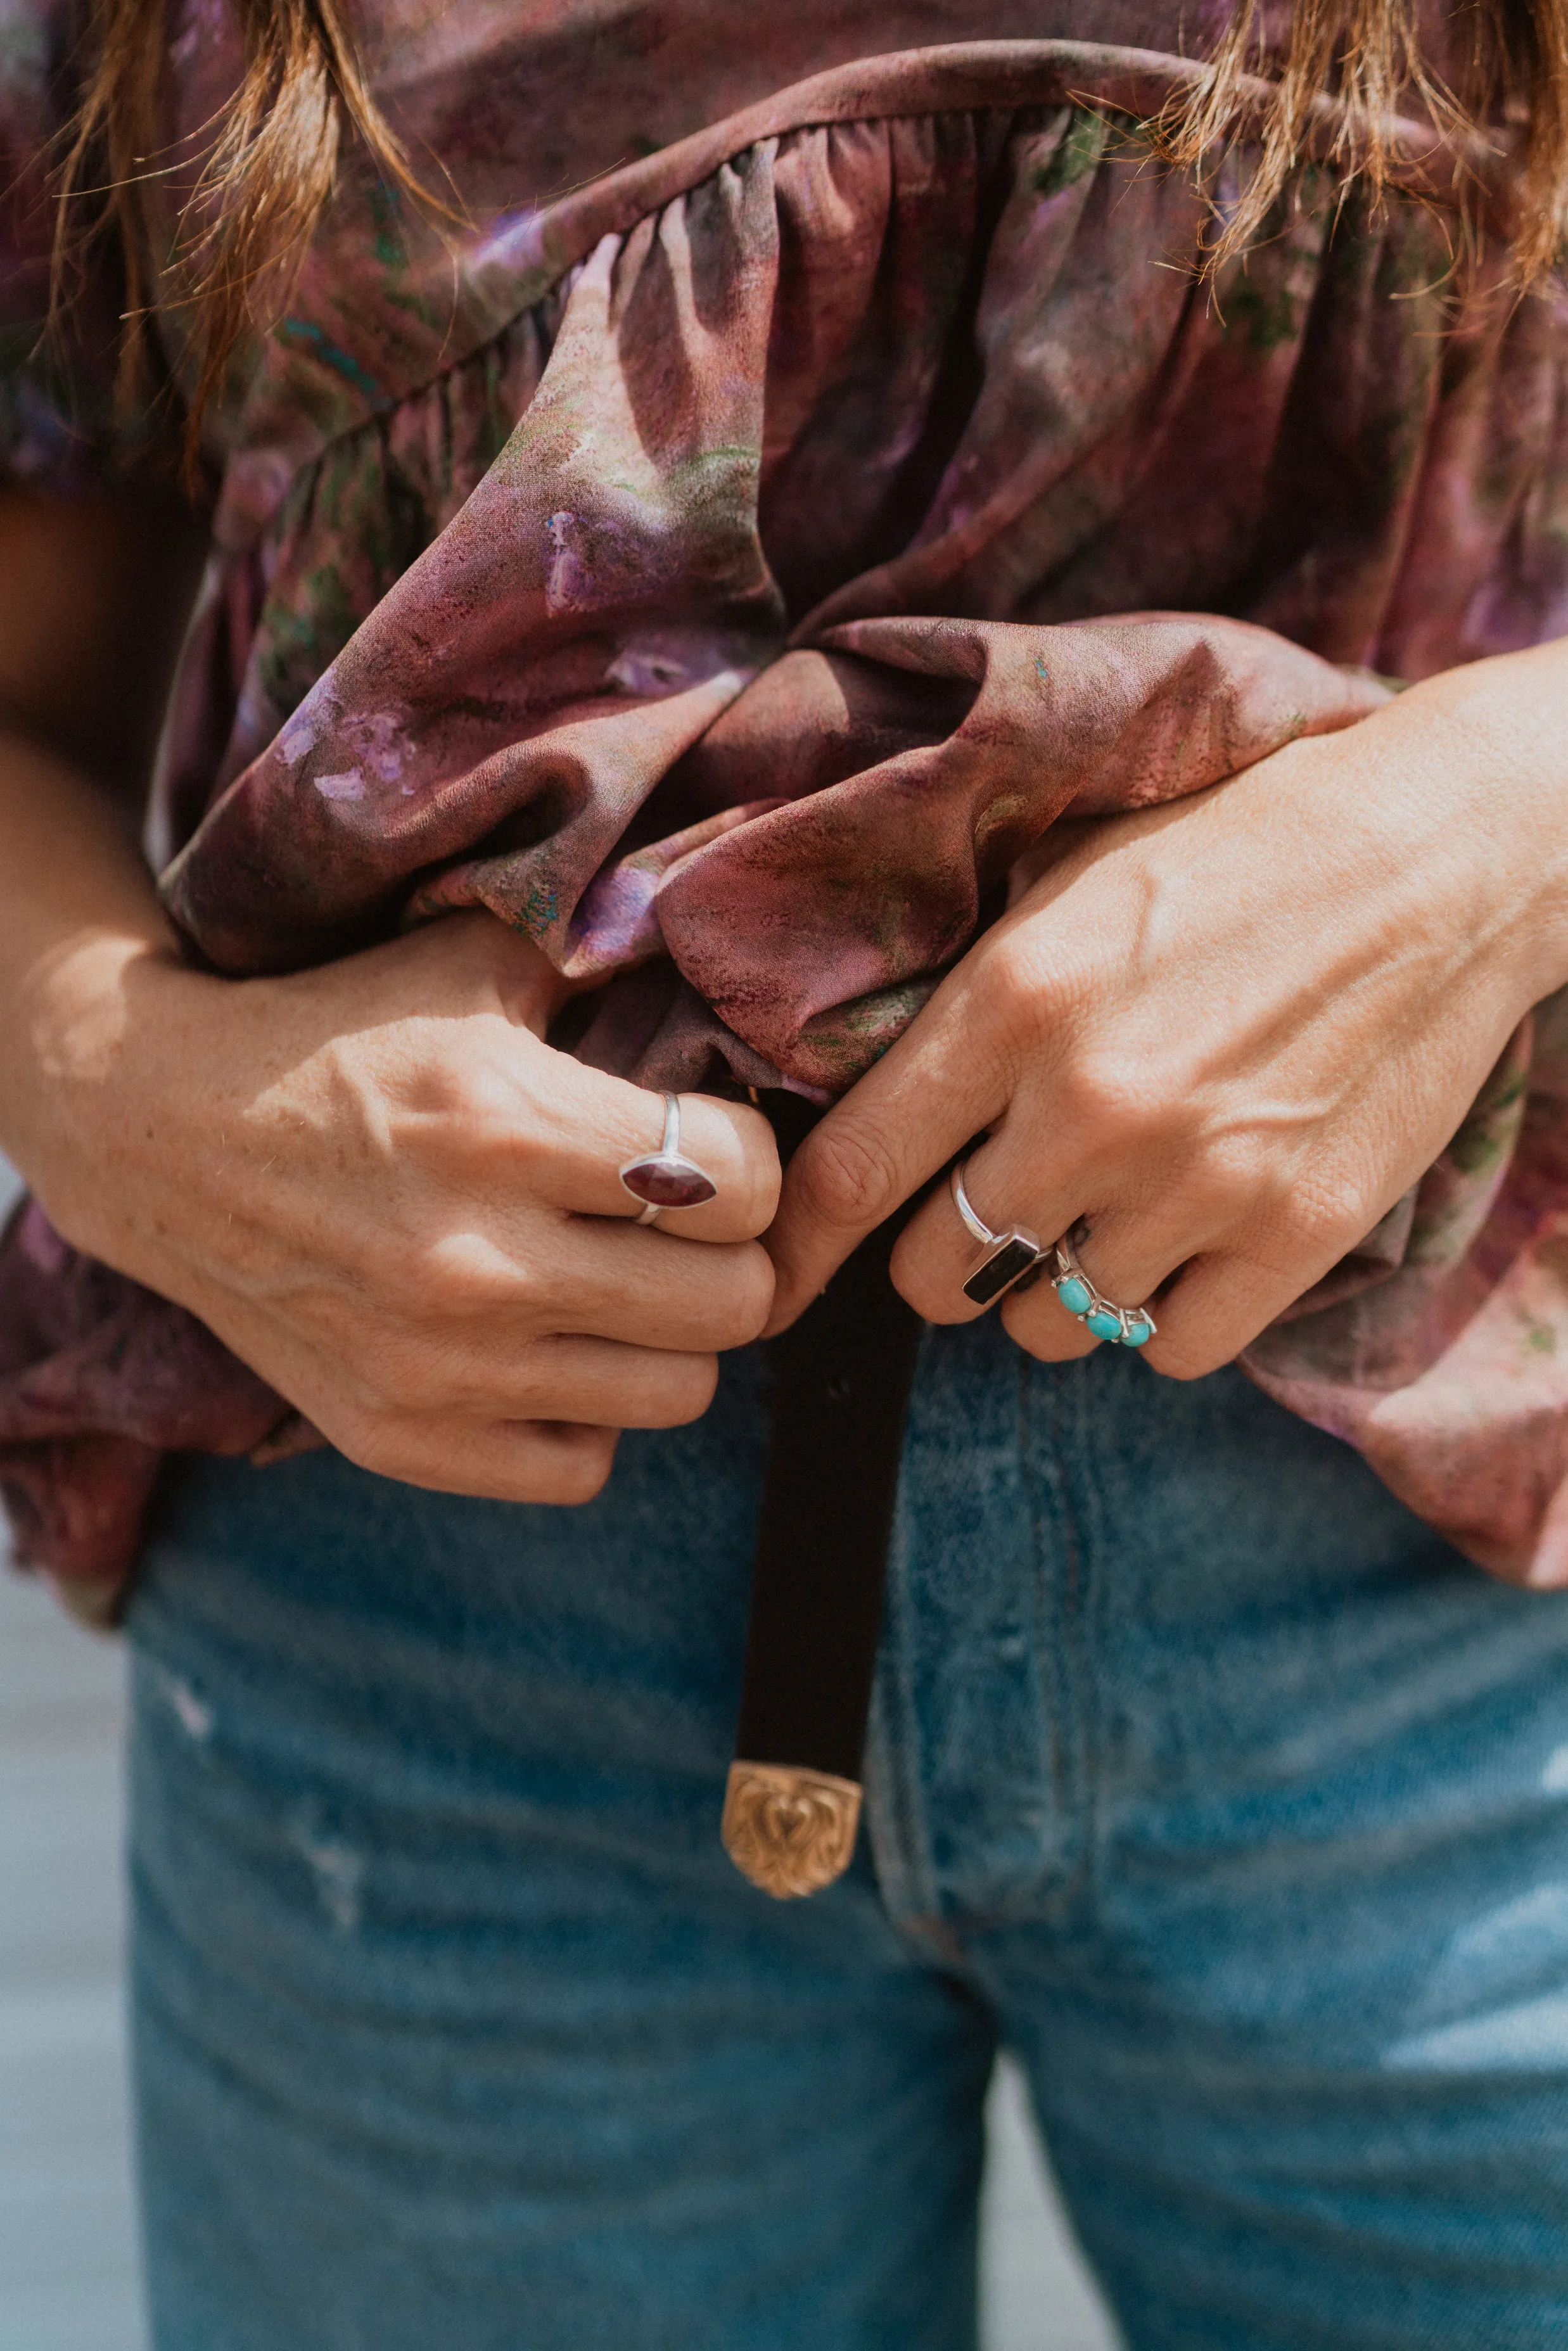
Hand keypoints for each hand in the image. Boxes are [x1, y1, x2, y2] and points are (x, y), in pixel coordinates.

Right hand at [29, 910, 779, 1500]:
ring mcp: (436, 1366)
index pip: (742, 1185)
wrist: (164, 1137)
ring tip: (624, 1283)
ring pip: (679, 1393)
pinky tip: (555, 1346)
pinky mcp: (398, 1438)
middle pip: (733, 1303)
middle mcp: (475, 1259)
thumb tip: (743, 998)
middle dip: (729, 1253)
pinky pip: (583, 1468)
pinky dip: (589, 1413)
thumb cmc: (343, 1036)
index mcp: (505, 1125)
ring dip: (670, 1336)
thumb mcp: (474, 966)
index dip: (751, 1158)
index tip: (712, 1142)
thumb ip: (608, 971)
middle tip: (687, 1223)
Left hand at [766, 643, 1567, 1372]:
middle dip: (942, 1264)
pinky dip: (1164, 1318)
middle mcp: (1089, 1106)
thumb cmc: (1237, 854)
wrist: (1439, 859)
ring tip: (1106, 1215)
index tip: (770, 1284)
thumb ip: (967, 1005)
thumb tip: (865, 1109)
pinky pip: (1170, 1351)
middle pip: (939, 1277)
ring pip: (1052, 1328)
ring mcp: (1196, 1183)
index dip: (793, 1250)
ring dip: (1058, 1291)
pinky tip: (1186, 1244)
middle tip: (985, 1220)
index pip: (853, 1172)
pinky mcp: (1295, 1235)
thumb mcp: (1069, 886)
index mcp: (1013, 1000)